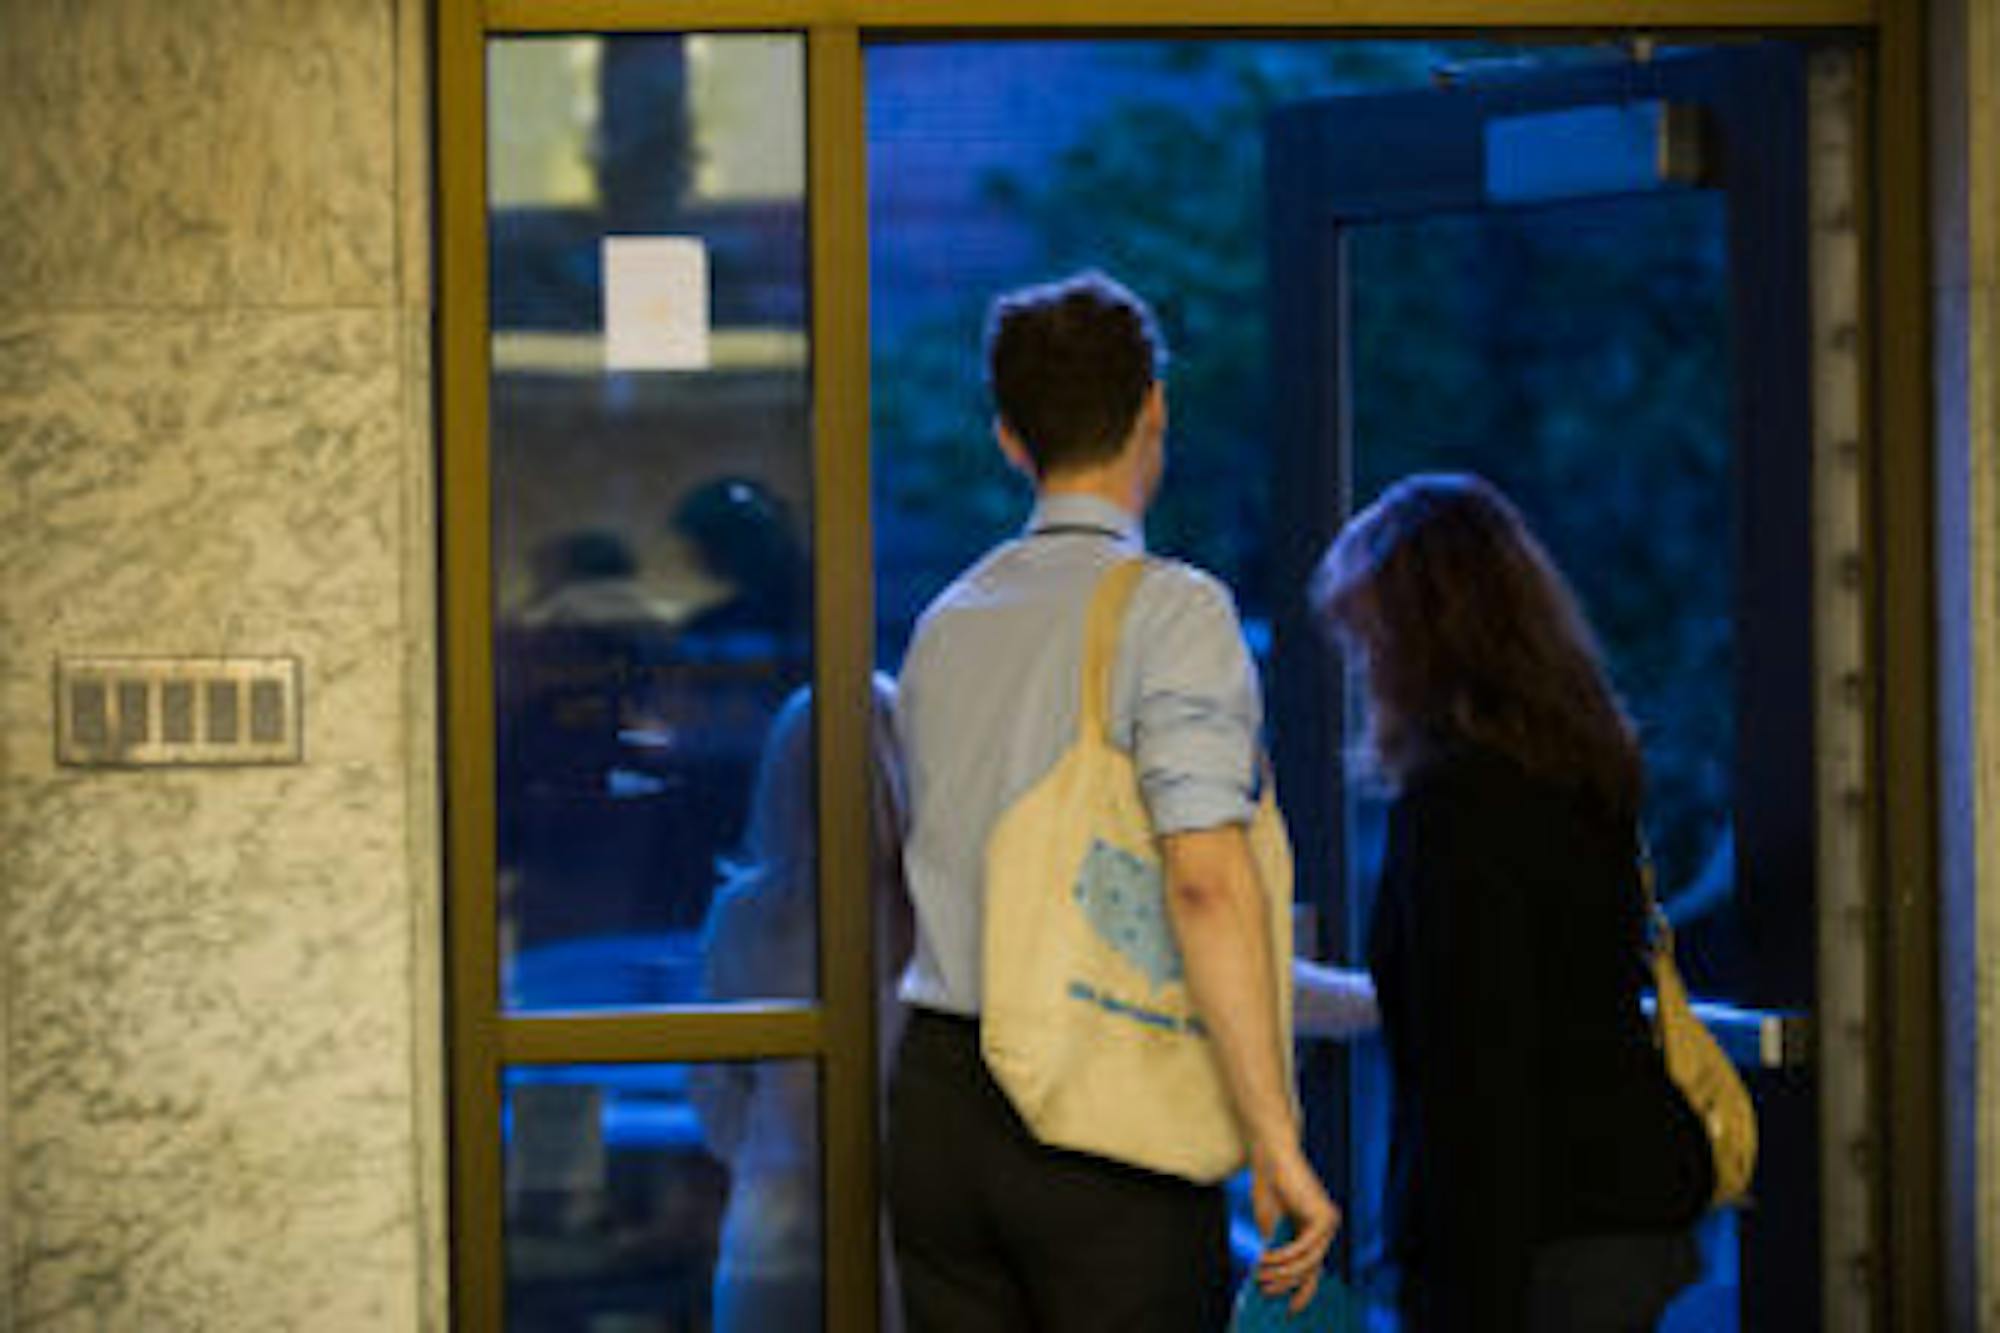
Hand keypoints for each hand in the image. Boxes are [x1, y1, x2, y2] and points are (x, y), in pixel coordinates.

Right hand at [1250, 1142, 1339, 1312]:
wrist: (1271, 1155)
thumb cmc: (1269, 1185)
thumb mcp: (1271, 1225)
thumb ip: (1275, 1249)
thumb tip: (1271, 1278)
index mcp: (1314, 1230)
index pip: (1312, 1269)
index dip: (1302, 1292)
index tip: (1290, 1312)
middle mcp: (1326, 1228)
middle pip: (1310, 1269)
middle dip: (1285, 1284)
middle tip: (1264, 1290)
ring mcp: (1328, 1223)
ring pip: (1307, 1262)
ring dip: (1281, 1272)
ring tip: (1260, 1275)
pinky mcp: (1324, 1217)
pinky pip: (1305, 1248)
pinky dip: (1284, 1256)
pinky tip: (1266, 1259)